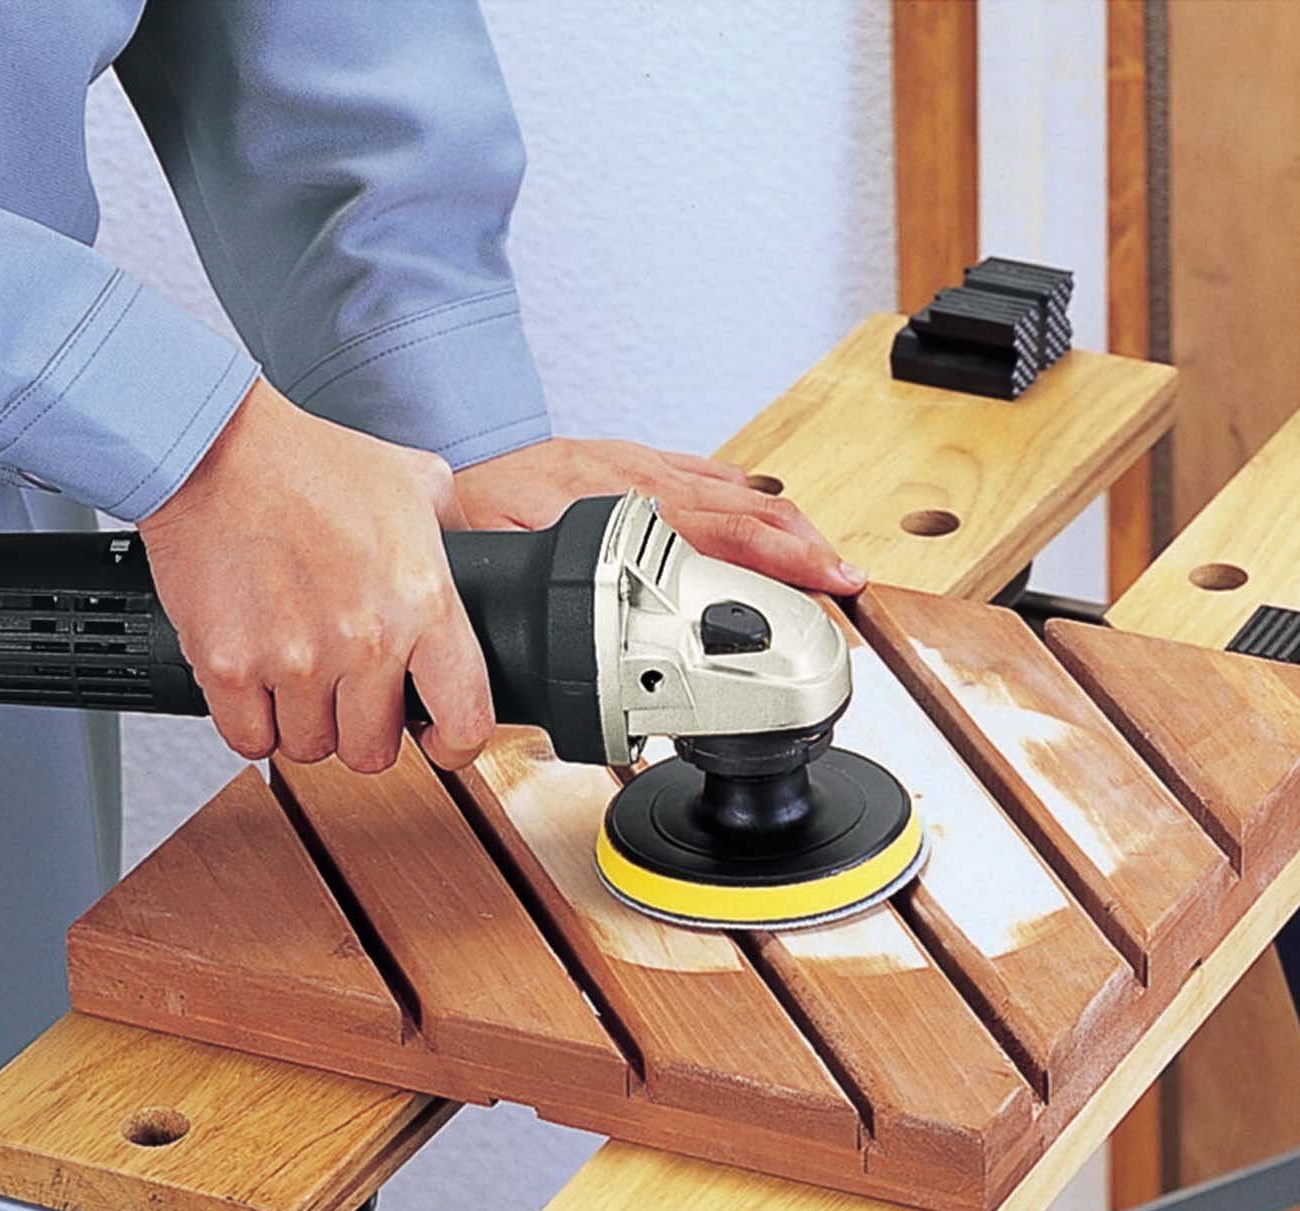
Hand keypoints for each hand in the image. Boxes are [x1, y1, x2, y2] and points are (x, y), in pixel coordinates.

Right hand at [138, 379, 491, 772]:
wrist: (215, 447)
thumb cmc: (309, 460)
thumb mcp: (416, 481)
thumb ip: (453, 532)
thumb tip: (478, 559)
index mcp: (421, 602)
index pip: (466, 720)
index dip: (455, 745)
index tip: (437, 738)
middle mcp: (364, 640)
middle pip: (373, 751)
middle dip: (360, 729)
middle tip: (345, 694)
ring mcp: (295, 659)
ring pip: (309, 748)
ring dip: (303, 722)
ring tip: (295, 676)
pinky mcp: (229, 666)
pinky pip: (248, 739)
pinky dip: (250, 723)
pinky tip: (255, 684)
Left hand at [452, 438, 865, 593]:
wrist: (452, 459)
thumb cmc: (477, 516)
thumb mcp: (513, 565)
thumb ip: (556, 606)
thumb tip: (586, 662)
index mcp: (624, 505)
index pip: (728, 533)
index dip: (787, 559)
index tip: (829, 582)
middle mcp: (643, 480)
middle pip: (749, 512)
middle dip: (806, 548)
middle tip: (847, 584)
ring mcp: (642, 467)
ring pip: (735, 491)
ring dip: (784, 526)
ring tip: (821, 560)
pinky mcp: (633, 461)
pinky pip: (707, 474)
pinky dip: (746, 498)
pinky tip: (765, 514)